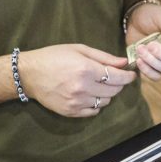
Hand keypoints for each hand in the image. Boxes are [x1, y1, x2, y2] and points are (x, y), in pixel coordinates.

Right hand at [19, 44, 136, 117]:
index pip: (117, 77)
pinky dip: (96, 104)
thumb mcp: (79, 50)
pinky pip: (93, 111)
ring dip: (107, 94)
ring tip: (99, 85)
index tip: (131, 75)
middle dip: (118, 84)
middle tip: (114, 78)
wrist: (29, 74)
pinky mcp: (70, 111)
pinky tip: (89, 94)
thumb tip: (124, 63)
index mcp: (86, 69)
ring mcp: (76, 102)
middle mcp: (82, 87)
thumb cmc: (53, 57)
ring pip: (105, 102)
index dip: (127, 77)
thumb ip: (103, 57)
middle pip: (113, 91)